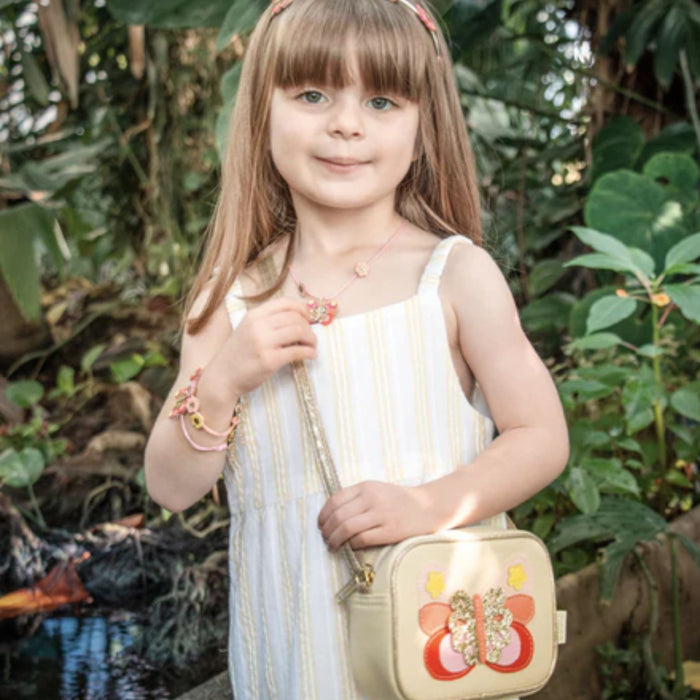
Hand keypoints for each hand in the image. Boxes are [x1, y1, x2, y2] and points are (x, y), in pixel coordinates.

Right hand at [214, 296, 316, 396]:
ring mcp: (263, 343)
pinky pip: (297, 351)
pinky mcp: (270, 360)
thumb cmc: (237, 354)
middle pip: (295, 317)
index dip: (302, 308)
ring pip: (299, 331)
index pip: (285, 303)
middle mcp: (258, 325)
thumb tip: (298, 319)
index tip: (309, 318)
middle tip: (311, 337)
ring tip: (312, 346)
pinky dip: (309, 352)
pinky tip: (311, 355)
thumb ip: (267, 322)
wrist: (222, 377)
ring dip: (312, 339)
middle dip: (308, 326)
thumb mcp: (247, 329)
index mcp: (254, 315)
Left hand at [317, 480, 434, 551]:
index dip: (323, 515)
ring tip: (332, 546)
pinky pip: (362, 539)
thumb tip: (332, 514)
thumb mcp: (376, 490)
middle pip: (338, 516)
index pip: (335, 500)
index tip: (320, 525)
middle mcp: (372, 498)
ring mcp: (381, 514)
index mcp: (366, 487)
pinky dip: (351, 545)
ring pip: (347, 528)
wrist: (428, 506)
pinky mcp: (390, 530)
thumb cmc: (399, 500)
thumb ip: (356, 498)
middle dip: (327, 530)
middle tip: (325, 538)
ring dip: (335, 540)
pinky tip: (349, 548)